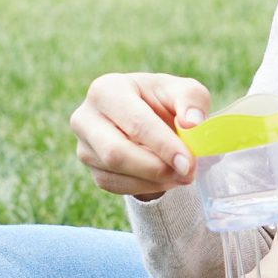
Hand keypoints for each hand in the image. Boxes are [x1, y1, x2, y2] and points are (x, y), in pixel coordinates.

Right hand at [70, 72, 210, 198]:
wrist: (152, 119)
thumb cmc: (167, 101)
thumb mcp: (186, 91)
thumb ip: (192, 100)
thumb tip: (192, 123)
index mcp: (107, 89)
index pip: (135, 122)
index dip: (163, 145)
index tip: (188, 162)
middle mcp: (86, 117)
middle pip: (115, 152)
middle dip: (156, 168)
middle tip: (187, 174)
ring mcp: (84, 146)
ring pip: (115, 173)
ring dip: (154, 180)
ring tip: (181, 174)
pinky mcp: (92, 169)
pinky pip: (116, 186)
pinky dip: (146, 187)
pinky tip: (166, 178)